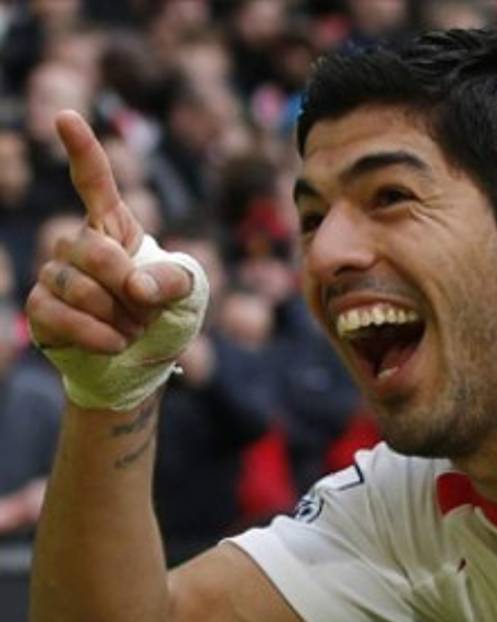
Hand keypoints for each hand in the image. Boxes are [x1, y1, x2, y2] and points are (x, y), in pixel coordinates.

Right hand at [25, 111, 208, 409]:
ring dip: (115, 316)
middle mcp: (78, 244)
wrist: (142, 364)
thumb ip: (172, 279)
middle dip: (125, 284)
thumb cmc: (165, 318)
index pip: (95, 182)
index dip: (82, 150)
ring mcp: (55, 275)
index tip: (66, 116)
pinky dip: (97, 334)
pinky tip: (115, 342)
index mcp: (115, 228)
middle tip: (144, 310)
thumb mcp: (189, 293)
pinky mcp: (41, 309)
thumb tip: (135, 285)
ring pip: (76, 286)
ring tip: (132, 329)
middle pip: (92, 249)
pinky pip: (59, 314)